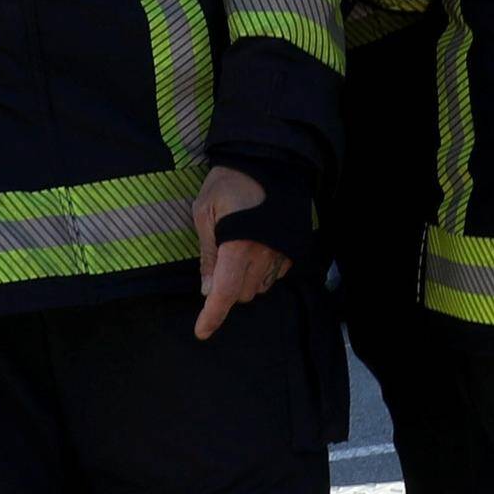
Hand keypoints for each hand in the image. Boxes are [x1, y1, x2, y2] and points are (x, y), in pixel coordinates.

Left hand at [190, 164, 283, 342]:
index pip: (222, 294)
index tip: (201, 332)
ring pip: (259, 289)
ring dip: (243, 284)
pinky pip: (274, 277)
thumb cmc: (228, 183)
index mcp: (236, 247)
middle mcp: (262, 256)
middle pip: (241, 295)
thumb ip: (206, 253)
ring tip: (234, 257)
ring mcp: (280, 254)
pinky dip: (261, 275)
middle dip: (225, 292)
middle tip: (215, 268)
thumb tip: (206, 289)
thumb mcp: (204, 212)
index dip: (211, 317)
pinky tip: (253, 254)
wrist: (268, 161)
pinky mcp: (292, 250)